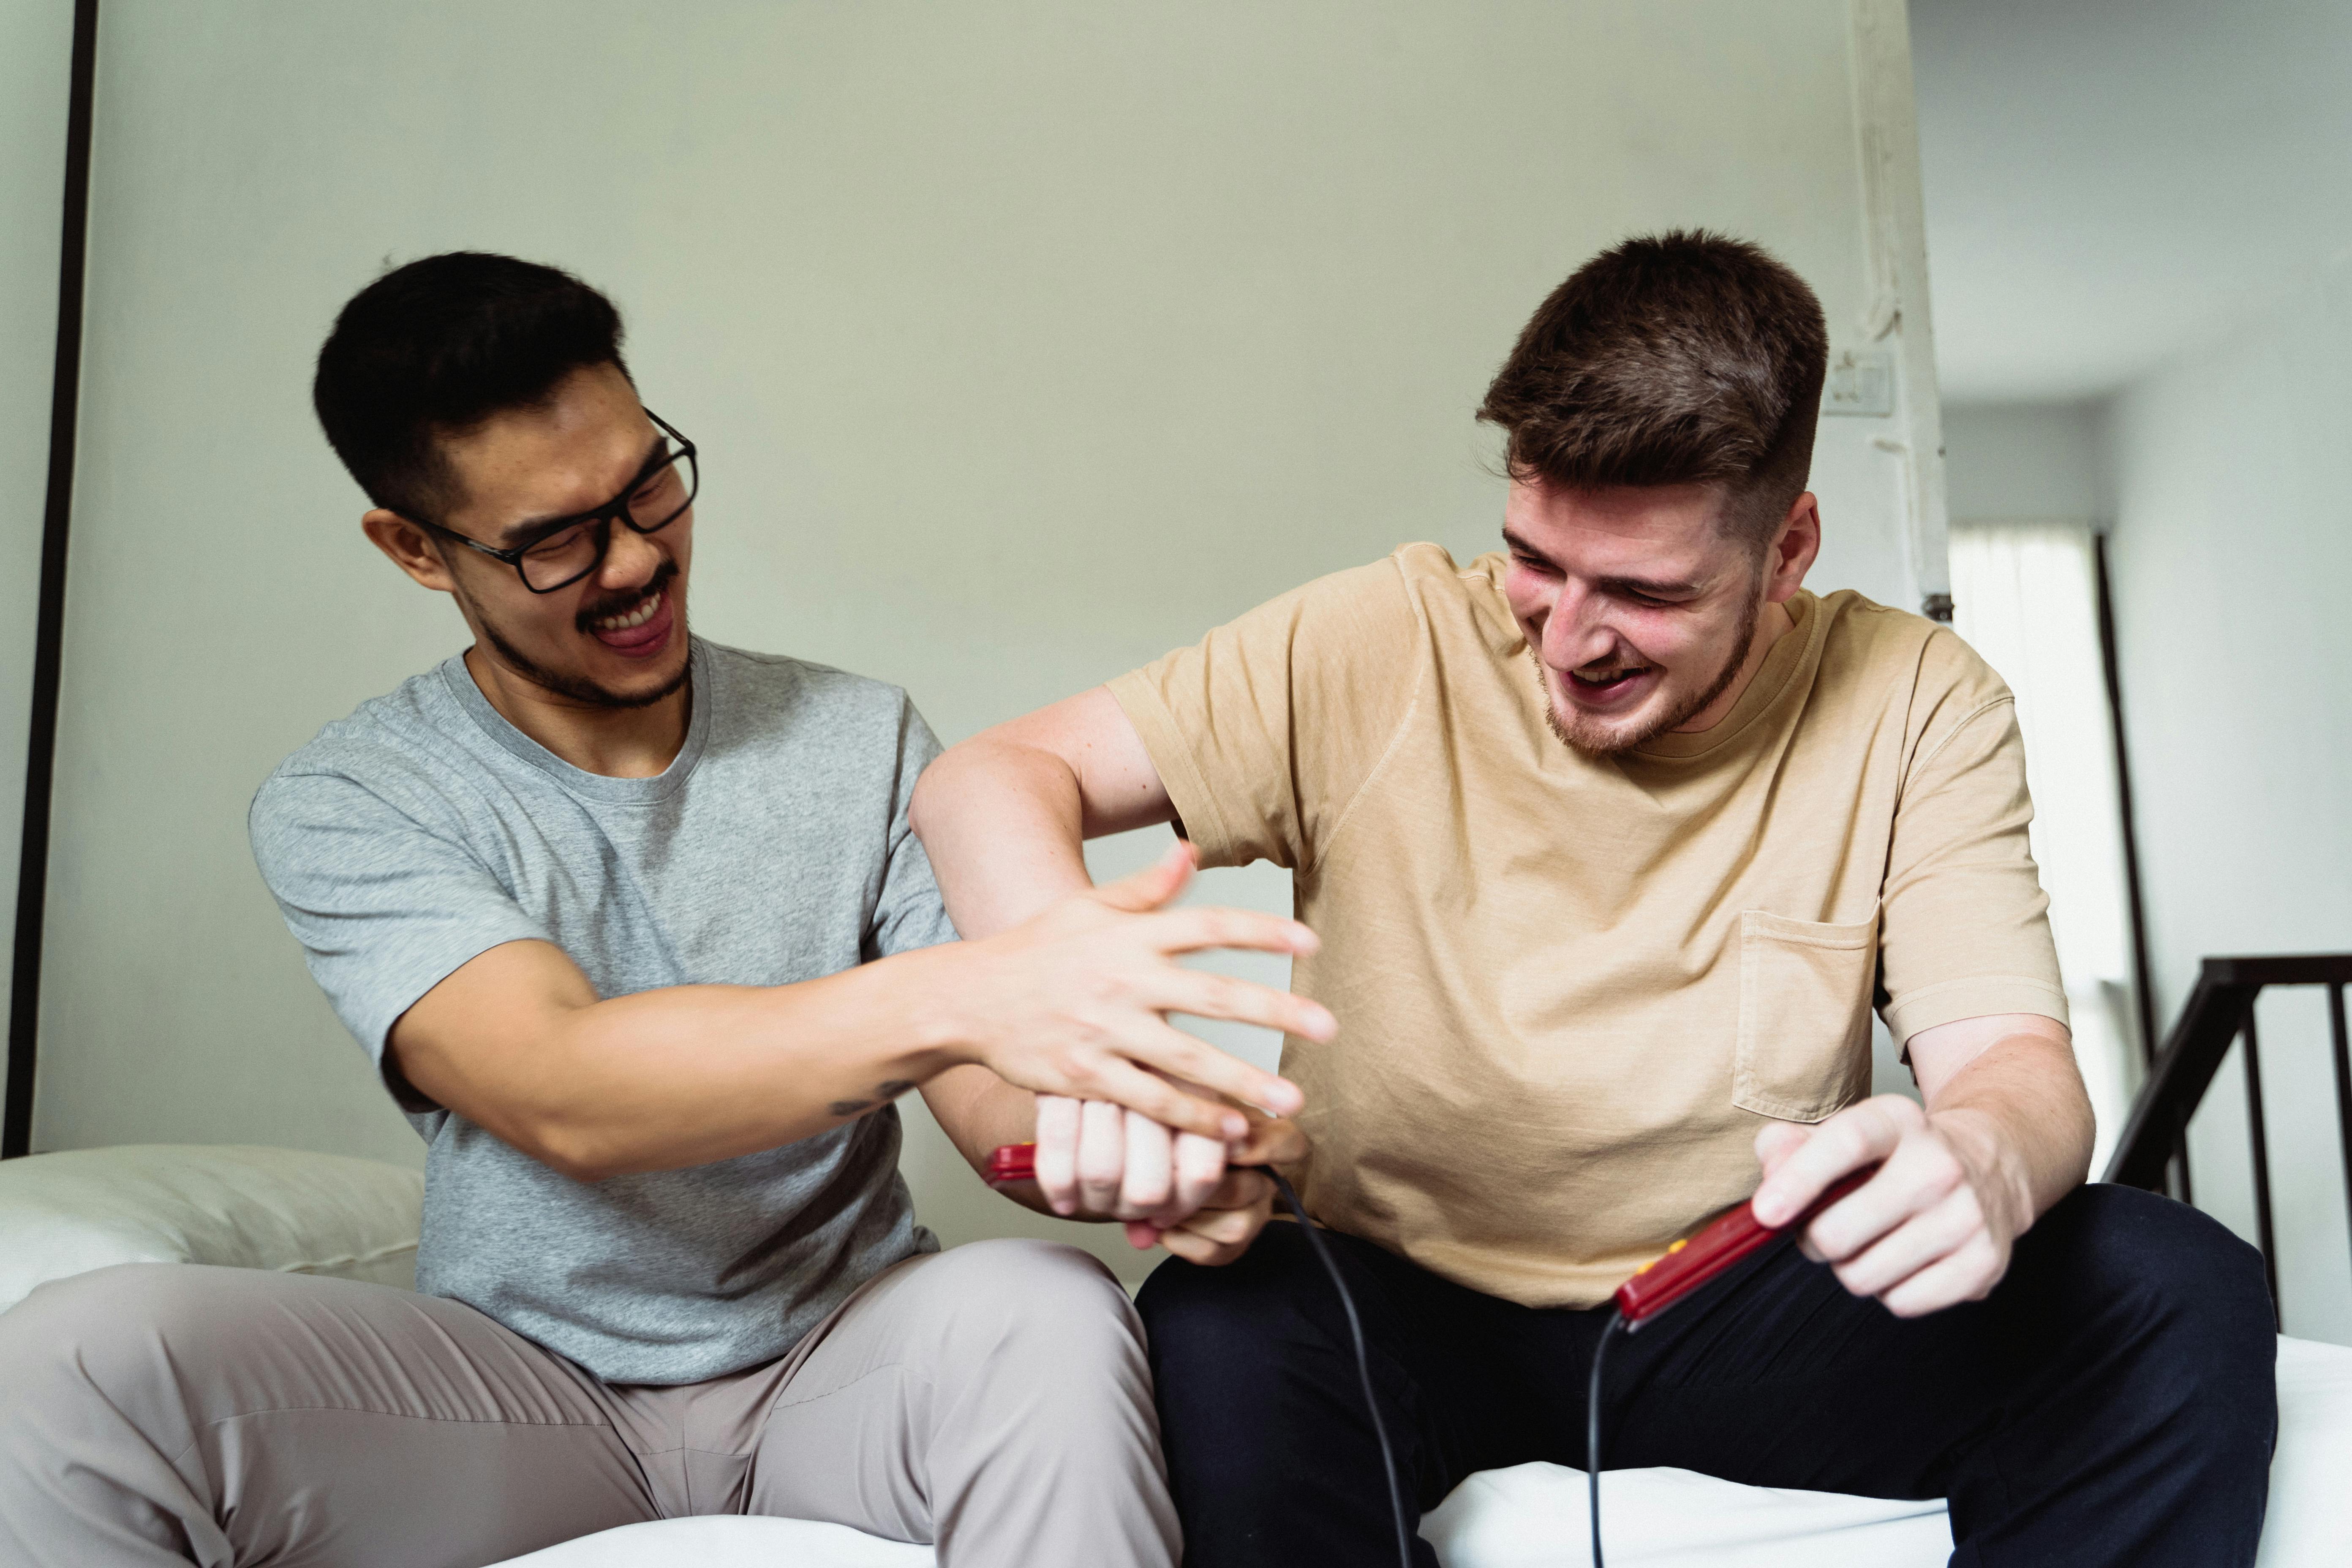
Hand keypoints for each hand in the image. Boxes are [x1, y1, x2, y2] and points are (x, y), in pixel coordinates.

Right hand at [954, 841, 1330, 1140]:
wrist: (966, 999)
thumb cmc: (1034, 950)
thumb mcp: (1085, 907)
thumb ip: (1146, 887)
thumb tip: (1191, 850)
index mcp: (1128, 935)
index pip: (1207, 926)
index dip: (1261, 932)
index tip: (1311, 944)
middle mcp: (1122, 979)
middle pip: (1212, 994)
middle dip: (1275, 1012)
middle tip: (1329, 1030)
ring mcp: (1104, 1031)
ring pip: (1186, 1059)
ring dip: (1243, 1082)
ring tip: (1292, 1102)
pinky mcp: (1085, 1076)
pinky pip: (1149, 1101)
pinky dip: (1191, 1118)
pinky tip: (1231, 1132)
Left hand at [1033, 1094, 1306, 1266]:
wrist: (1153, 1166)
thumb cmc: (1169, 1129)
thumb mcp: (1175, 1110)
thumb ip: (1175, 1115)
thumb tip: (1171, 1119)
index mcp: (1261, 1136)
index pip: (1288, 1143)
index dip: (1264, 1147)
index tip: (1231, 1146)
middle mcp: (1264, 1177)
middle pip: (1252, 1187)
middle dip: (1203, 1186)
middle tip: (1165, 1178)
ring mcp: (1252, 1214)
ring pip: (1235, 1225)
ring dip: (1188, 1217)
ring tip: (1154, 1207)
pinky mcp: (1233, 1246)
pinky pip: (1216, 1252)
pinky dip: (1181, 1241)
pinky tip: (1158, 1228)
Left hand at [1751, 1094, 2030, 1317]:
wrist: (1986, 1171)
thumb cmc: (1891, 1158)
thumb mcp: (1842, 1132)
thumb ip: (1787, 1148)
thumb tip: (1770, 1190)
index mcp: (1898, 1121)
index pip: (1846, 1143)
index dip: (1799, 1180)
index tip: (1766, 1213)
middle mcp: (1940, 1166)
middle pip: (1839, 1232)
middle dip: (1815, 1240)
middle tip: (1826, 1229)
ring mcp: (1967, 1216)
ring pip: (1864, 1276)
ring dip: (1851, 1268)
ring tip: (1871, 1242)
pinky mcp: (1984, 1263)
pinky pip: (1901, 1303)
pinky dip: (1890, 1291)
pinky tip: (1905, 1261)